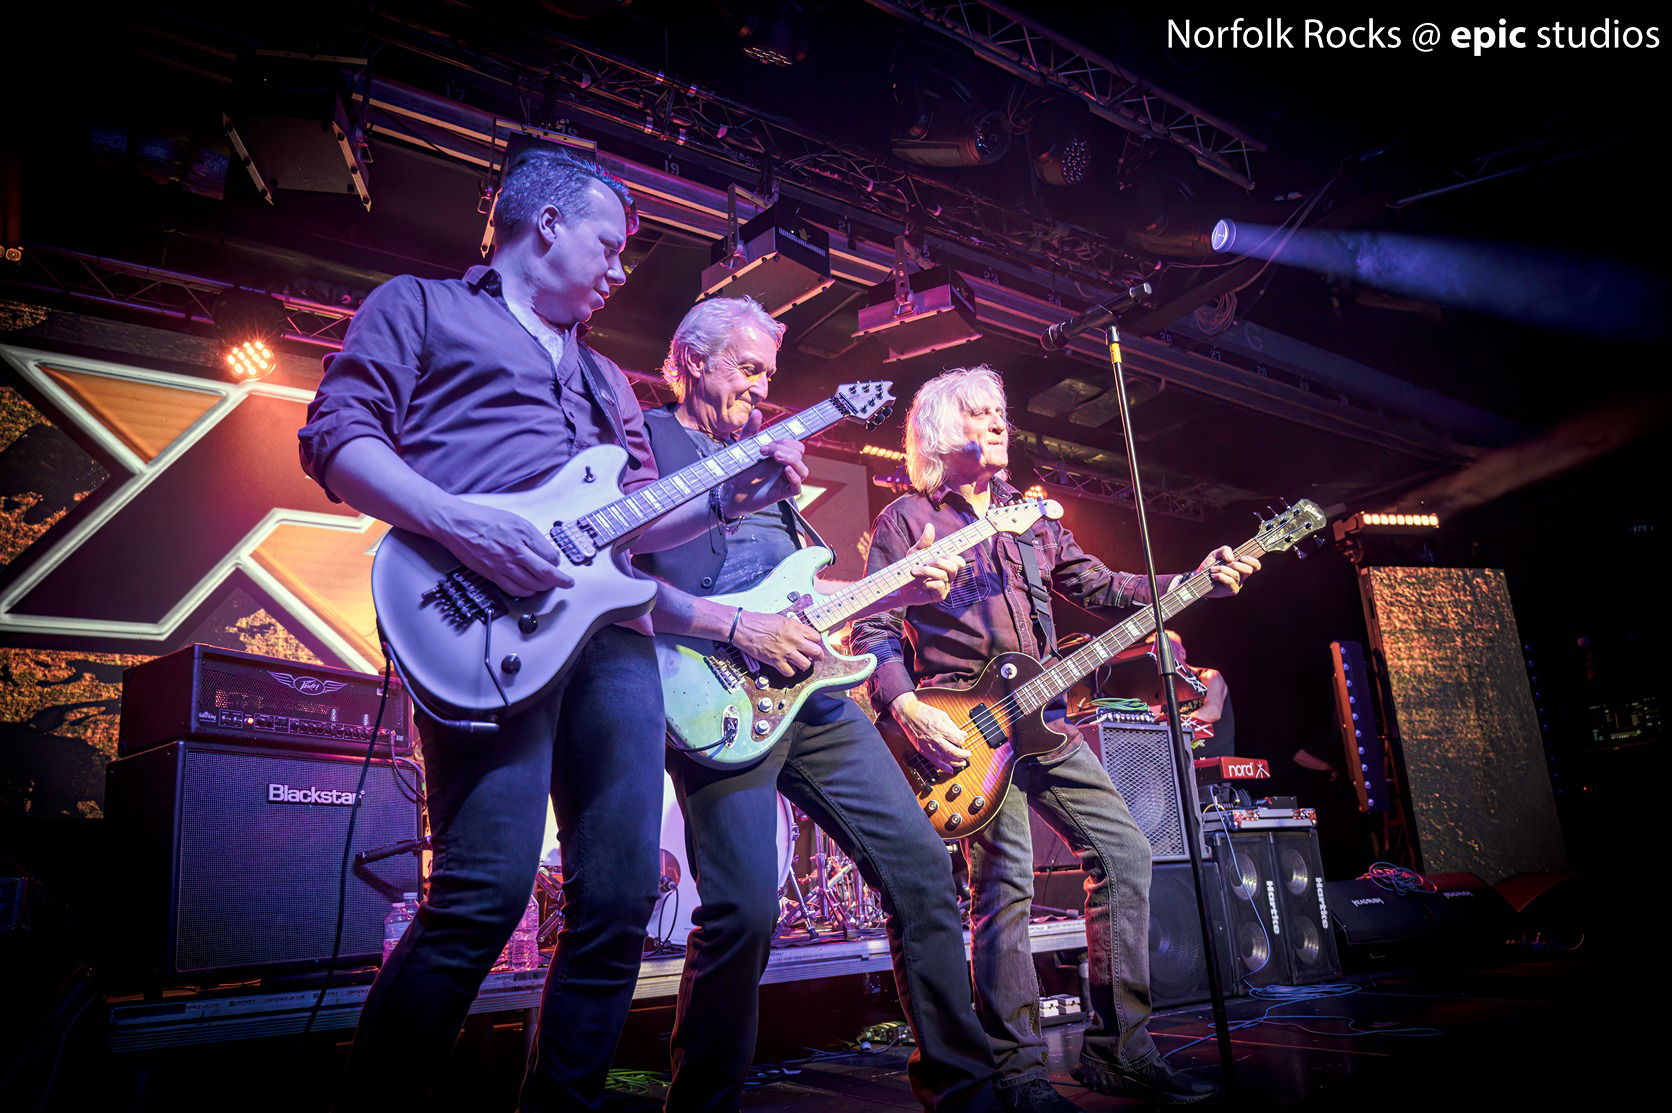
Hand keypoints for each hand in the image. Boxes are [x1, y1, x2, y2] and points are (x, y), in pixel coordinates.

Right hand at [434, 498, 571, 596]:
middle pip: (546, 574)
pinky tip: (529, 589)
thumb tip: (545, 551)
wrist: (457, 524)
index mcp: (523, 534)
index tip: (559, 563)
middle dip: (561, 581)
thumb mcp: (514, 519)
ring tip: (548, 585)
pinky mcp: (492, 574)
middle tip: (567, 583)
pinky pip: (514, 590)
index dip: (558, 562)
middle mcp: (515, 551)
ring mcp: (503, 565)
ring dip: (543, 588)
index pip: (551, 556)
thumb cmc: (482, 519)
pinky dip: (526, 592)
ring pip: (532, 585)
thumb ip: (531, 536)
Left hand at [728, 411, 808, 514]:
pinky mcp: (781, 494)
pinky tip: (785, 470)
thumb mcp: (743, 448)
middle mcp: (784, 467)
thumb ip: (750, 430)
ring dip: (792, 460)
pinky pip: (797, 488)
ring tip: (776, 457)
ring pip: (803, 470)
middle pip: (800, 453)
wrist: (729, 492)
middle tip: (764, 451)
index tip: (766, 444)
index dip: (785, 441)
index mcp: (779, 455)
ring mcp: (784, 480)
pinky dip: (794, 478)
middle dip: (785, 448)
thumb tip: (756, 412)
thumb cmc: (738, 471)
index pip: (795, 444)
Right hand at [731, 610, 825, 673]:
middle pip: (816, 652)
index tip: (813, 644)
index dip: (816, 642)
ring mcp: (785, 651)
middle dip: (818, 656)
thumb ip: (795, 627)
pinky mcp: (776, 661)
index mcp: (795, 627)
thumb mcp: (782, 619)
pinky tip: (787, 666)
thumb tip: (803, 635)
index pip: (816, 637)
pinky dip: (790, 671)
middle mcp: (793, 639)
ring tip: (800, 662)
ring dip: (804, 664)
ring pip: (805, 664)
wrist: (744, 628)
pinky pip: (790, 672)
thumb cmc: (760, 622)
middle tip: (815, 658)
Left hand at [885, 523, 965, 607]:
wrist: (899, 586)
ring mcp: (945, 586)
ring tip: (914, 571)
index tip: (947, 554)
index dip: (956, 557)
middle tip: (925, 562)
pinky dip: (929, 583)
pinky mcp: (939, 596)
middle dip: (939, 562)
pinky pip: (940, 586)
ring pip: (944, 576)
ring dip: (928, 571)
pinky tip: (922, 585)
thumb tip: (929, 525)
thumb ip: (924, 542)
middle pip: (954, 567)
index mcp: (945, 565)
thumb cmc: (909, 568)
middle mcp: (948, 576)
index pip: (958, 561)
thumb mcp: (915, 552)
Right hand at [889, 692, 971, 773]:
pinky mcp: (922, 749)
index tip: (962, 740)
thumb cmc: (924, 712)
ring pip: (943, 758)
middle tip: (967, 755)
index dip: (962, 740)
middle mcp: (934, 738)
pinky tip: (950, 769)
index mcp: (940, 727)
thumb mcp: (942, 715)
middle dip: (962, 755)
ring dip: (954, 762)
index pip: (956, 739)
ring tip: (962, 763)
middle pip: (951, 751)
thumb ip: (953, 726)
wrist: (908, 714)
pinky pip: (933, 761)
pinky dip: (943, 767)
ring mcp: (927, 745)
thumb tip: (963, 734)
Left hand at [1197, 544, 1260, 597]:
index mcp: (1241, 567)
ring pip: (1236, 575)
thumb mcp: (1216, 554)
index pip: (1255, 566)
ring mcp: (1237, 584)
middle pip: (1248, 570)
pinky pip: (1230, 581)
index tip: (1242, 557)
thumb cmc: (1209, 566)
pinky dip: (1221, 576)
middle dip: (1236, 565)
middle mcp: (1242, 576)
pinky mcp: (1232, 591)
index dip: (1253, 561)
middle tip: (1225, 563)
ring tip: (1213, 569)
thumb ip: (1224, 550)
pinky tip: (1214, 576)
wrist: (1199, 578)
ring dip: (1222, 569)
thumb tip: (1231, 558)